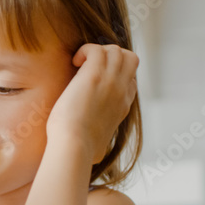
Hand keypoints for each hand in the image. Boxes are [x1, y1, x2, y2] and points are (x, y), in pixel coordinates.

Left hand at [46, 44, 137, 163]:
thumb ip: (101, 144)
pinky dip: (85, 50)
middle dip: (110, 56)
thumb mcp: (99, 148)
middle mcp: (122, 91)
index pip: (130, 80)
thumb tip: (96, 156)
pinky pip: (96, 49)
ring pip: (116, 50)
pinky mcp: (94, 75)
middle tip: (89, 67)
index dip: (114, 75)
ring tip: (80, 65)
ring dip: (97, 51)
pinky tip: (74, 63)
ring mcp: (111, 81)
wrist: (75, 145)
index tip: (95, 82)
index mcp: (123, 105)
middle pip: (130, 59)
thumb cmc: (81, 150)